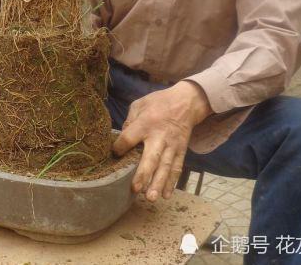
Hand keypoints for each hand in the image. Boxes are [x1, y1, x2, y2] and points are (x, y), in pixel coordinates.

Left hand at [113, 80, 211, 201]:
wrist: (186, 103)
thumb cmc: (158, 103)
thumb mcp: (140, 105)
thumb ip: (129, 121)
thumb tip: (121, 138)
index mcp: (145, 123)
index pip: (129, 138)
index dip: (120, 147)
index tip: (115, 152)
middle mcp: (159, 136)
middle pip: (151, 157)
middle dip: (144, 174)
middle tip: (136, 189)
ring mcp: (172, 145)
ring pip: (165, 167)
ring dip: (158, 183)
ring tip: (150, 198)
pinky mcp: (181, 151)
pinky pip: (177, 168)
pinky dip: (172, 182)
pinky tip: (165, 195)